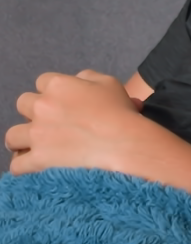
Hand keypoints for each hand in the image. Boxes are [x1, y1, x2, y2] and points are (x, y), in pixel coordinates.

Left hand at [5, 70, 153, 175]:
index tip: (63, 103)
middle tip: (49, 123)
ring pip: (12, 136)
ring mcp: (37, 134)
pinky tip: (33, 167)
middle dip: (33, 112)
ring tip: (33, 146)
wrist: (125, 145)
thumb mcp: (109, 83)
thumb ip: (88, 77)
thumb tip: (77, 80)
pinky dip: (23, 166)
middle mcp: (41, 106)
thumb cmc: (120, 113)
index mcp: (57, 85)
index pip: (42, 81)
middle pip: (22, 104)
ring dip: (21, 140)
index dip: (52, 92)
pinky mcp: (37, 160)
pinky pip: (16, 165)